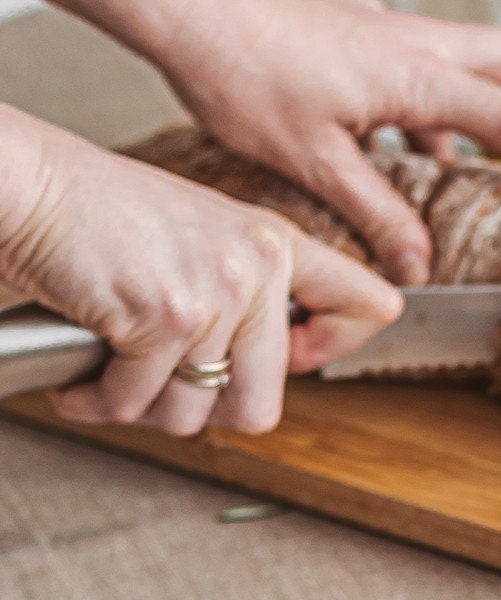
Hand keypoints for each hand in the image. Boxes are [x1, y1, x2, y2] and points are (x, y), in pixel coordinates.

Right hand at [0, 107, 401, 436]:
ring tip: (114, 378)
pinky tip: (81, 381)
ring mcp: (214, 295)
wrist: (31, 185)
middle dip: (199, 409)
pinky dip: (97, 403)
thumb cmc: (99, 213)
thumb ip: (253, 289)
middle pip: (261, 405)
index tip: (298, 357)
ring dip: (141, 410)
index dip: (335, 347)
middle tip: (159, 387)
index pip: (367, 305)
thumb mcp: (204, 234)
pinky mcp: (163, 318)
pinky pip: (136, 403)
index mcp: (276, 244)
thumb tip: (297, 361)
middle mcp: (257, 268)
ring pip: (194, 414)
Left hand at [152, 0, 500, 282]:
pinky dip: (426, 109)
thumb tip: (421, 263)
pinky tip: (383, 145)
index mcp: (421, 77)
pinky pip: (424, 67)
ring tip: (442, 175)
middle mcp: (422, 43)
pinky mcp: (364, 27)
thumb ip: (378, 211)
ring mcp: (395, 29)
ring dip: (477, 117)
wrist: (185, 6)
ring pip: (477, 63)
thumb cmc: (243, 75)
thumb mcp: (313, 162)